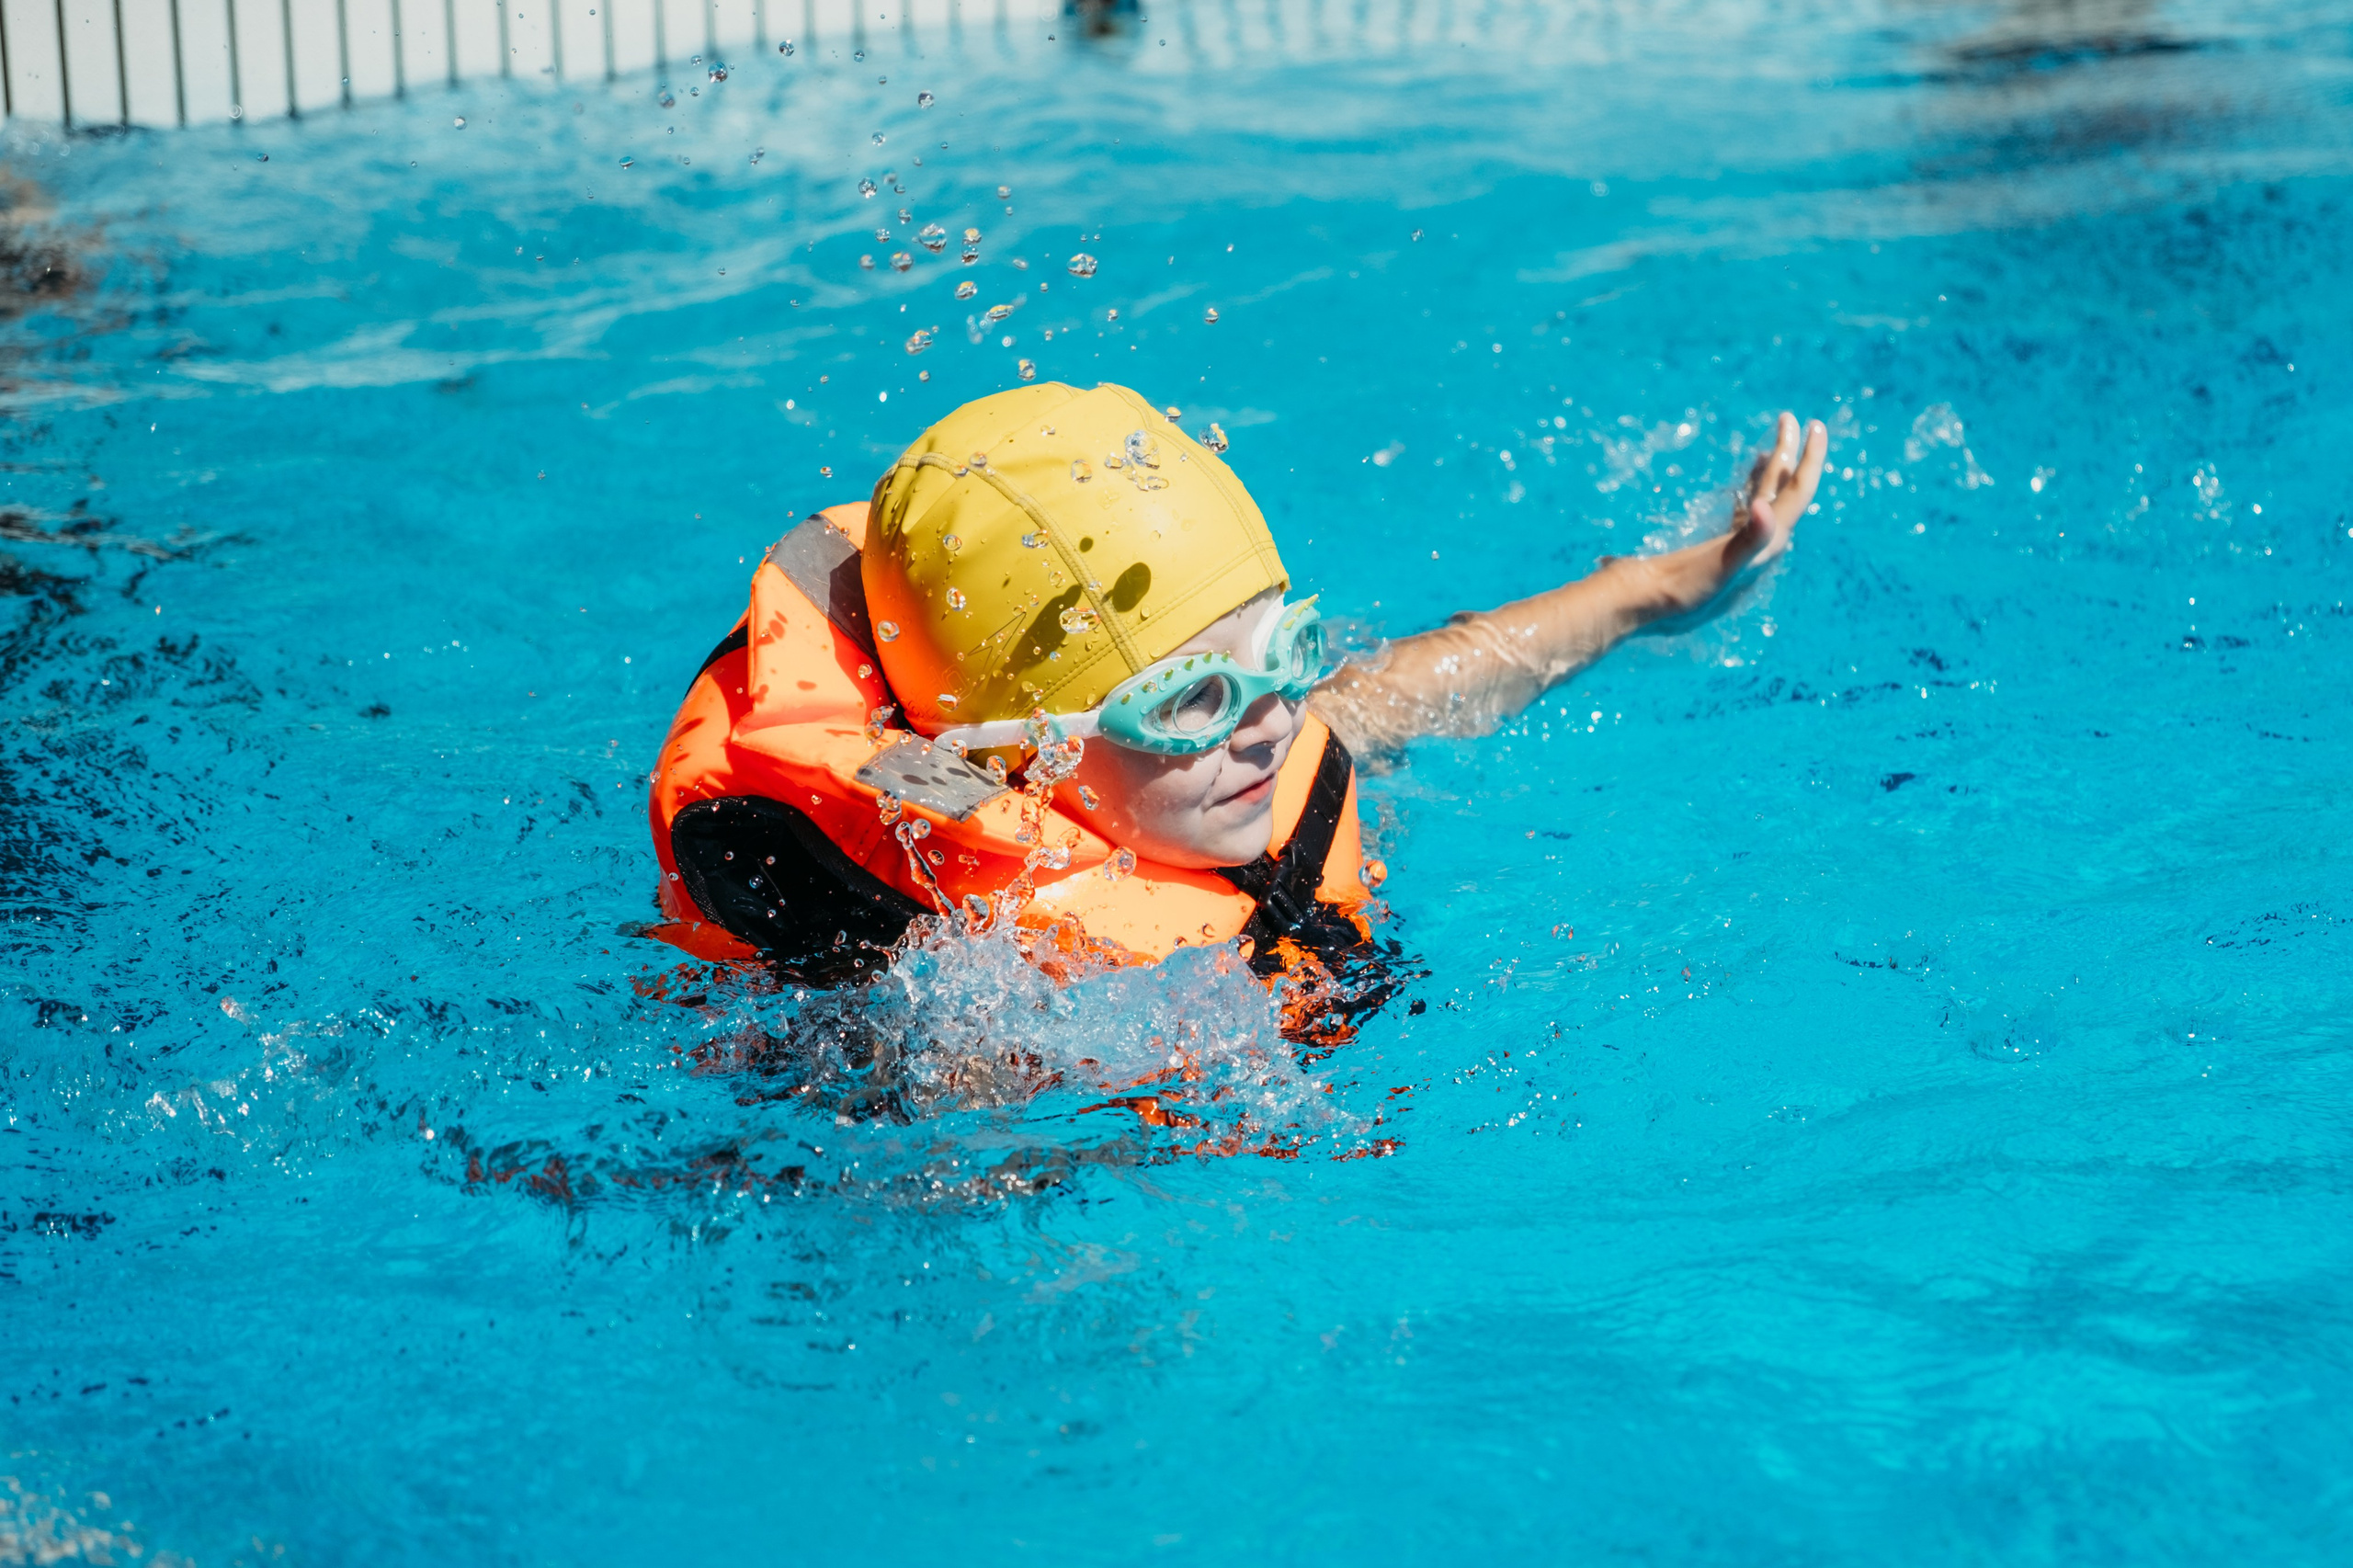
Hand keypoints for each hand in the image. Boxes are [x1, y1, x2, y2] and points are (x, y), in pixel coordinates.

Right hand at [1638, 411, 1826, 620]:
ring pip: (1767, 498)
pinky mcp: (1722, 547)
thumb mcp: (1720, 567)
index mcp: (1767, 545)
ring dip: (1773, 469)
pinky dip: (1751, 487)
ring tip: (1773, 443)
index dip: (1810, 460)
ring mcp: (1742, 545)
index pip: (1798, 495)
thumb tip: (1763, 508)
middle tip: (1790, 418)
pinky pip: (1747, 509)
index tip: (1815, 425)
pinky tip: (1746, 481)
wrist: (1645, 607)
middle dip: (1791, 453)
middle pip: (1786, 491)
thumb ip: (1748, 540)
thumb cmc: (1682, 591)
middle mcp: (1761, 545)